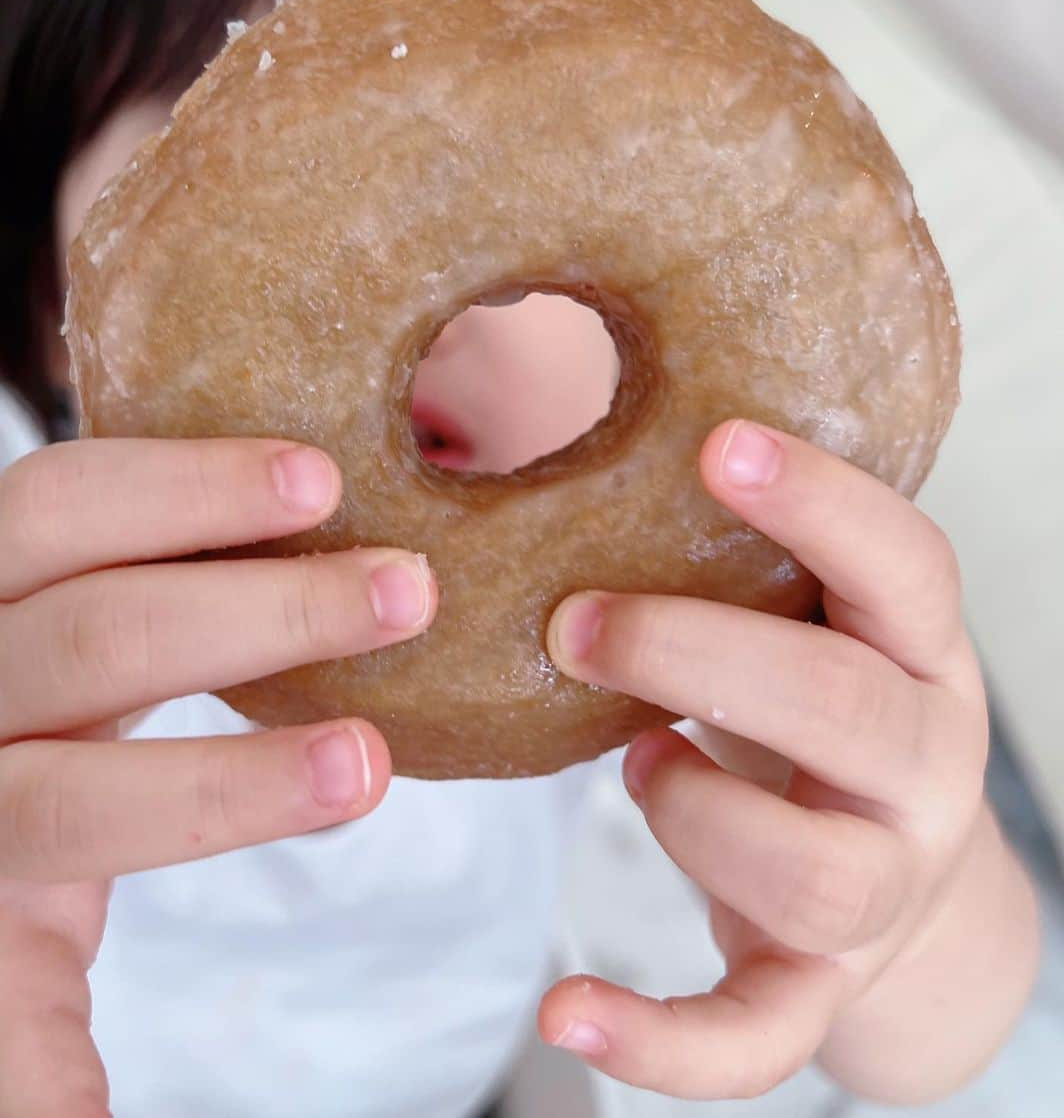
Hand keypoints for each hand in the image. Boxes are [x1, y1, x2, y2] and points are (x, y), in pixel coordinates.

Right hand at [0, 438, 435, 1117]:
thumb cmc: (75, 650)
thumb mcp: (98, 582)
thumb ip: (183, 544)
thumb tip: (342, 467)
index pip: (65, 504)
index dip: (191, 487)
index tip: (327, 480)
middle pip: (97, 638)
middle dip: (266, 613)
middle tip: (411, 593)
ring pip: (71, 799)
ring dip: (227, 786)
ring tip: (367, 769)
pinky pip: (0, 1002)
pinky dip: (44, 1068)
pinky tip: (101, 1116)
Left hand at [540, 419, 1000, 1099]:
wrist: (894, 879)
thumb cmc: (815, 712)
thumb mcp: (804, 625)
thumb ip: (732, 561)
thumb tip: (566, 443)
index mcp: (919, 656)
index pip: (904, 564)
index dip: (820, 502)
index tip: (715, 444)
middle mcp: (924, 771)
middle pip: (846, 713)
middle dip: (700, 657)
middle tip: (575, 623)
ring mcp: (882, 888)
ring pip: (810, 872)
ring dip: (694, 812)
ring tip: (637, 760)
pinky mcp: (820, 987)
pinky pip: (757, 1039)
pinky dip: (659, 1042)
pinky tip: (563, 1011)